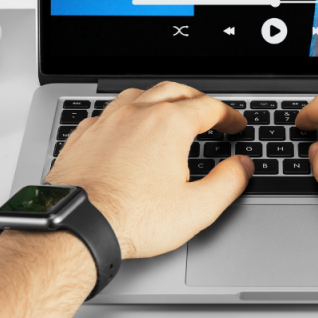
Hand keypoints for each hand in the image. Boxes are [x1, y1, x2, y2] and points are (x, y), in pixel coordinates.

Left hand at [45, 82, 254, 259]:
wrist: (76, 226)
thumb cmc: (130, 218)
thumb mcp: (196, 208)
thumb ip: (227, 183)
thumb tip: (241, 166)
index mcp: (168, 125)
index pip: (208, 108)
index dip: (228, 115)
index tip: (235, 124)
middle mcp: (136, 114)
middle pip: (174, 91)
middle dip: (196, 98)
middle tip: (208, 111)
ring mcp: (106, 122)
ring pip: (138, 94)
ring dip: (159, 98)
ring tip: (167, 110)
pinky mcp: (83, 136)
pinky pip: (108, 112)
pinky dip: (125, 114)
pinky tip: (125, 128)